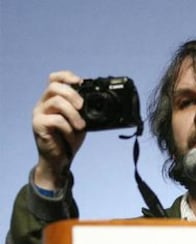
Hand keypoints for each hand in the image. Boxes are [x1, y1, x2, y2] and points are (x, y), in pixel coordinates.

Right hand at [32, 71, 85, 189]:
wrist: (60, 160)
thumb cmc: (69, 139)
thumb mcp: (80, 121)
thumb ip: (84, 110)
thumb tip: (100, 102)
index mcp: (53, 99)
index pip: (54, 78)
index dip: (67, 76)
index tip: (80, 82)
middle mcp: (43, 103)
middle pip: (54, 86)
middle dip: (72, 94)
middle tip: (82, 106)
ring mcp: (39, 113)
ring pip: (56, 101)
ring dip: (73, 113)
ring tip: (81, 126)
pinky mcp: (38, 125)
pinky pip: (55, 119)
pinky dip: (67, 127)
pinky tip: (70, 135)